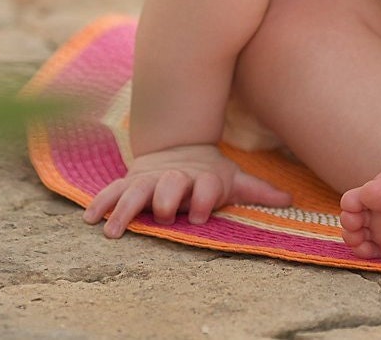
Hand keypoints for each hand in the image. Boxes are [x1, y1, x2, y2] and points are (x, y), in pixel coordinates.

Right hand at [83, 143, 291, 237]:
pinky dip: (101, 202)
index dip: (205, 199)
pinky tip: (89, 218)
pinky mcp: (130, 182)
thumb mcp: (231, 180)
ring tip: (112, 231)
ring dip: (126, 209)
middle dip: (168, 198)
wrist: (179, 149)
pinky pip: (112, 191)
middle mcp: (175, 179)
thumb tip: (291, 199)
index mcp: (201, 178)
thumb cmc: (207, 173)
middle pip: (171, 187)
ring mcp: (150, 180)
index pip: (205, 188)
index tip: (201, 214)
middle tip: (165, 212)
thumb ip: (257, 190)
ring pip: (137, 192)